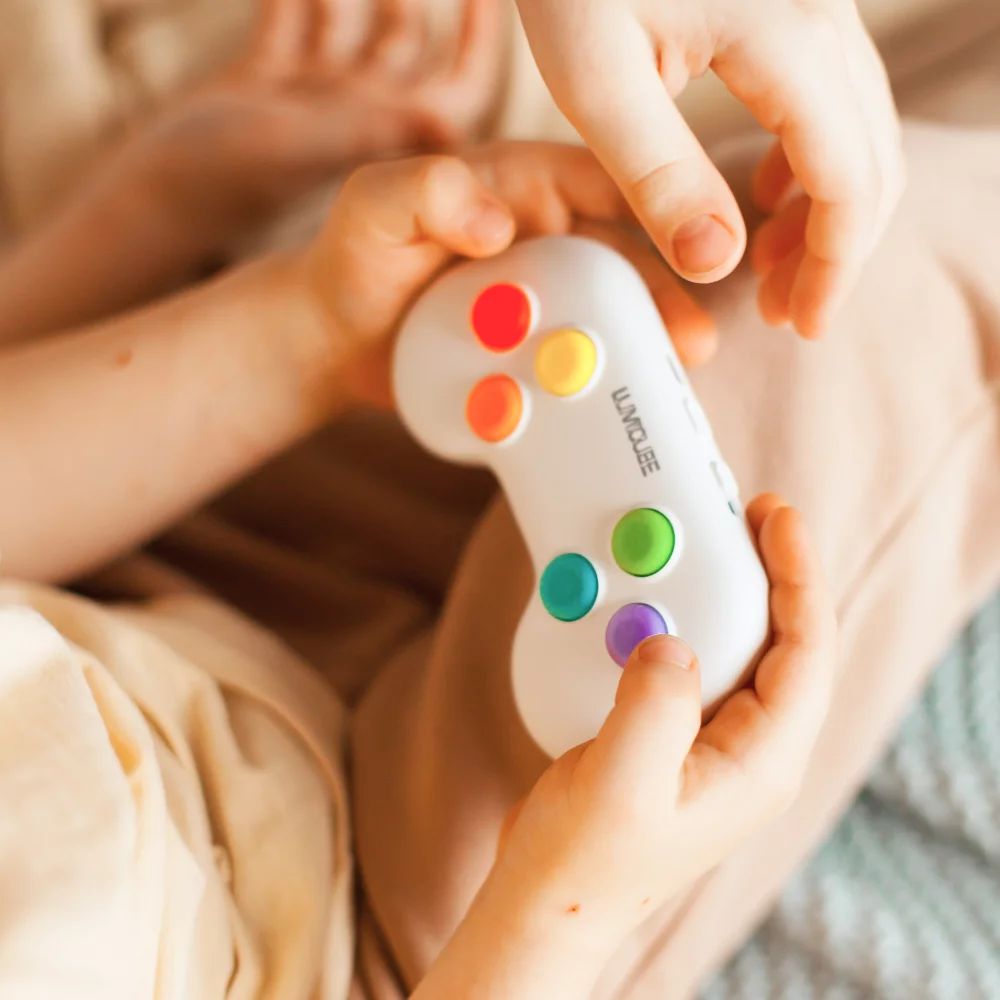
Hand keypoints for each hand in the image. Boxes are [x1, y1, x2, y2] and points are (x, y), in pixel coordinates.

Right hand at [117, 0, 502, 250]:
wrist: (157, 204)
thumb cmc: (229, 184)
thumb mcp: (304, 148)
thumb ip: (373, 132)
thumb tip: (452, 125)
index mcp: (385, 133)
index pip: (460, 83)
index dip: (482, 36)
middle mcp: (358, 115)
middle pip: (406, 40)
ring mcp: (313, 99)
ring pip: (349, 22)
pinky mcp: (266, 86)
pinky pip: (292, 20)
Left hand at [304, 141, 717, 407]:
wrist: (335, 342)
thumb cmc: (355, 257)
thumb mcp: (375, 206)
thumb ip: (428, 193)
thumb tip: (498, 223)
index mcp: (525, 186)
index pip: (607, 182)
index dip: (657, 208)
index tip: (696, 247)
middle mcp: (548, 240)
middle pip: (626, 261)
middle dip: (667, 298)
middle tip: (691, 342)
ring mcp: (545, 302)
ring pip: (612, 319)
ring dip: (645, 350)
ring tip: (668, 383)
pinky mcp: (534, 352)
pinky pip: (578, 365)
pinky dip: (603, 386)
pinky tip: (626, 413)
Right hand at [428, 495, 835, 998]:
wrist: (548, 895)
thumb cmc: (586, 863)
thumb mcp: (620, 786)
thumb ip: (652, 707)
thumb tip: (669, 639)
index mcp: (760, 763)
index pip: (807, 653)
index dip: (802, 577)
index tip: (780, 519)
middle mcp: (747, 746)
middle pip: (781, 638)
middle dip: (767, 570)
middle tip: (742, 514)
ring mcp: (711, 738)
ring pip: (736, 643)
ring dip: (717, 588)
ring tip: (694, 543)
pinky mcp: (674, 730)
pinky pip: (690, 656)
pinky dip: (674, 614)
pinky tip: (645, 596)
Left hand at [515, 0, 904, 337]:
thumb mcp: (598, 82)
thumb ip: (659, 175)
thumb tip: (717, 265)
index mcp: (787, 36)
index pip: (848, 178)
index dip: (833, 266)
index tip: (800, 325)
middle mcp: (823, 14)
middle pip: (871, 158)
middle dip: (833, 249)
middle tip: (778, 310)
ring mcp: (816, 5)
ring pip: (859, 130)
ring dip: (824, 210)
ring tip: (767, 265)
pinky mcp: (793, 6)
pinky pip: (833, 97)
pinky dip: (811, 162)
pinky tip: (762, 194)